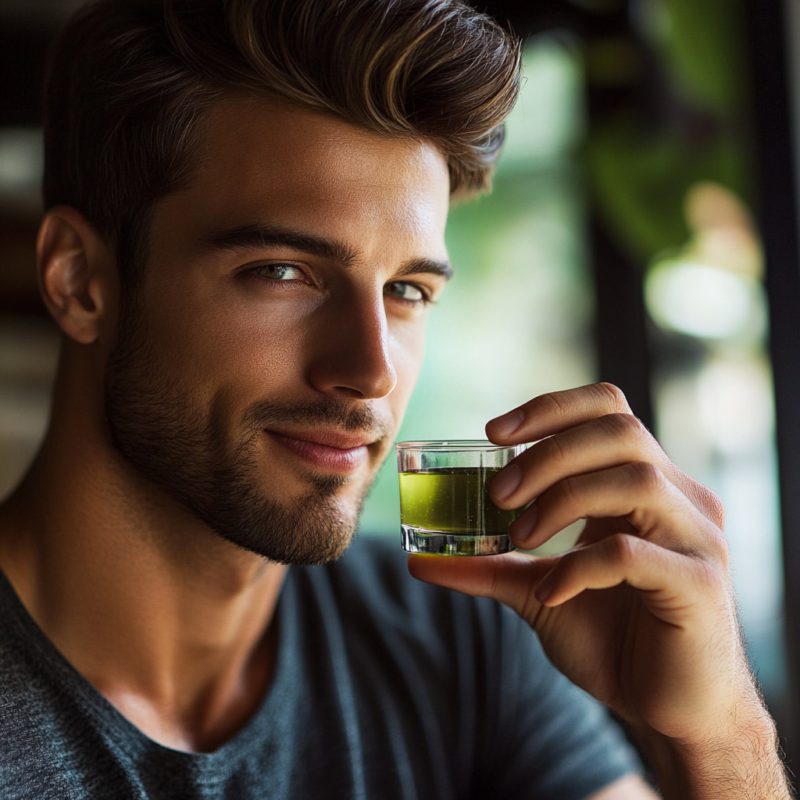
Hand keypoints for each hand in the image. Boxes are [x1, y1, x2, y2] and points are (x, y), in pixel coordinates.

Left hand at [408, 383, 788, 797]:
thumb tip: (417, 559)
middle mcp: (679, 498)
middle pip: (618, 432)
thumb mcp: (537, 593)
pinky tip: (553, 591)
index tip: (493, 434)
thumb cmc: (612, 641)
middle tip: (499, 495)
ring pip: (634, 480)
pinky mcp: (700, 585)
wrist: (668, 711)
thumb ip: (487, 566)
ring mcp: (696, 537)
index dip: (549, 409)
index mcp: (646, 485)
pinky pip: (633, 552)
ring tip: (522, 538)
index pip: (606, 409)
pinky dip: (580, 565)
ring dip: (562, 501)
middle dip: (547, 454)